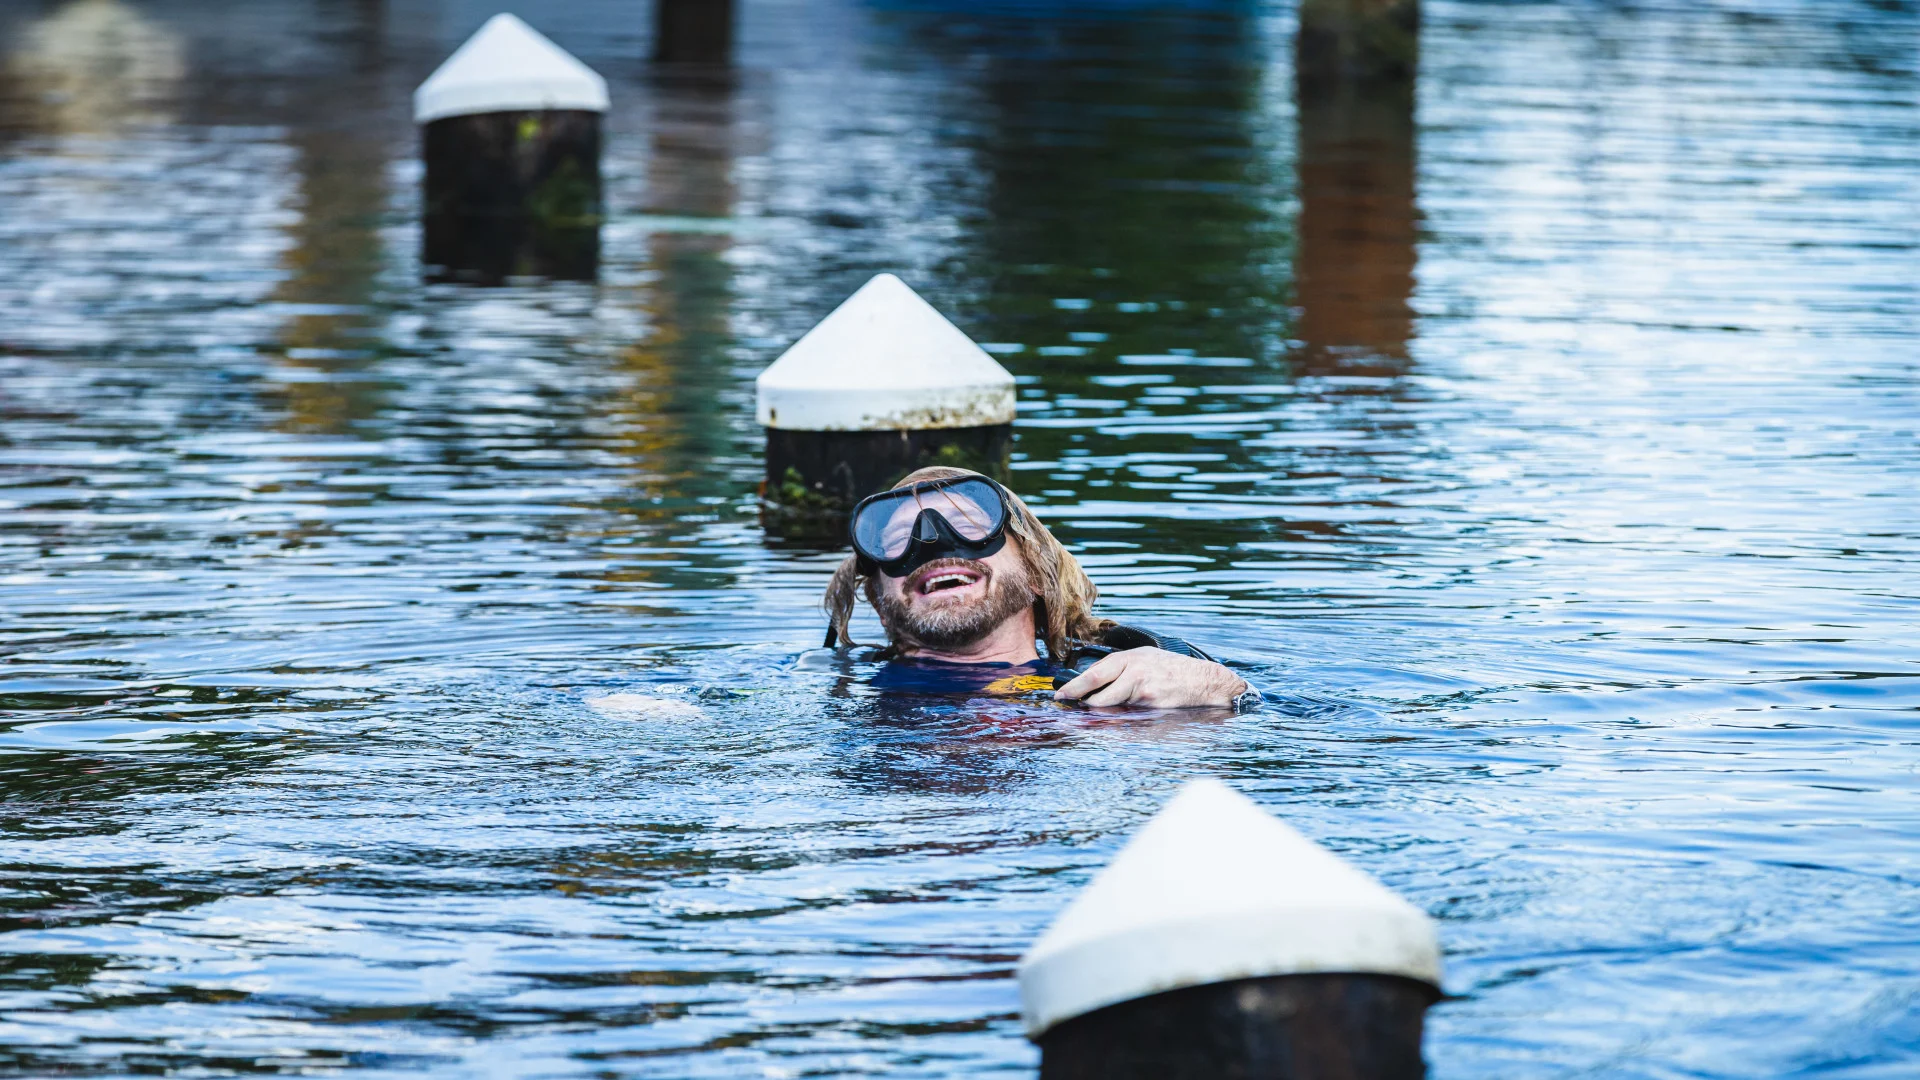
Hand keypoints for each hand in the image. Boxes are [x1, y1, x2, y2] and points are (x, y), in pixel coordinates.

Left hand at [1052, 647, 1250, 708]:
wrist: (1202, 681)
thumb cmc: (1171, 669)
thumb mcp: (1145, 657)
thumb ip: (1120, 667)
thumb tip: (1093, 682)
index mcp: (1130, 658)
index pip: (1094, 673)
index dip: (1074, 686)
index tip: (1061, 694)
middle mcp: (1133, 672)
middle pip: (1097, 689)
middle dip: (1080, 701)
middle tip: (1070, 707)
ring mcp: (1142, 690)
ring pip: (1109, 706)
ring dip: (1099, 713)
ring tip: (1095, 714)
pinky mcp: (1150, 706)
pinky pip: (1127, 716)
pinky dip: (1119, 719)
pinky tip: (1119, 718)